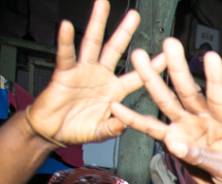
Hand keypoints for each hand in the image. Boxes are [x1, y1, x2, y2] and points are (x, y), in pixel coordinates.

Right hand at [26, 1, 164, 144]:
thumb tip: (125, 122)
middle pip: (116, 50)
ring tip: (103, 5)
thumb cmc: (78, 130)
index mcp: (115, 91)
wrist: (53, 131)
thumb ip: (115, 127)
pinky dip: (65, 41)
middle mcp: (101, 77)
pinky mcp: (65, 73)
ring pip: (92, 43)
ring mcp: (83, 72)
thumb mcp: (102, 132)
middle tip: (135, 15)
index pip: (138, 76)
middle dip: (125, 32)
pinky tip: (67, 26)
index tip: (168, 56)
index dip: (152, 67)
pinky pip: (66, 54)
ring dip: (97, 23)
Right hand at [112, 39, 221, 183]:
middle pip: (188, 91)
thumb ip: (204, 157)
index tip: (211, 57)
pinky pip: (152, 128)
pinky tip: (119, 108)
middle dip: (178, 68)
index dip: (215, 78)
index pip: (219, 97)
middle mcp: (203, 119)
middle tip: (170, 44)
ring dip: (153, 81)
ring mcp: (187, 126)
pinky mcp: (174, 139)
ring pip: (167, 101)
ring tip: (139, 57)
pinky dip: (135, 120)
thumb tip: (176, 144)